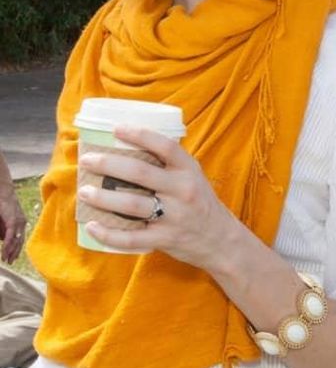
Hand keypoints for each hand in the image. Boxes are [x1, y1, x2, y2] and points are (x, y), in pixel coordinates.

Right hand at [0, 185, 26, 263]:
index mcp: (21, 223)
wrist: (3, 192)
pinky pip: (11, 235)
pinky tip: (5, 251)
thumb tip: (4, 240)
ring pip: (15, 240)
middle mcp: (22, 223)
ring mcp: (19, 222)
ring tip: (6, 259)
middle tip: (10, 262)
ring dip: (10, 251)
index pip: (20, 239)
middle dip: (14, 253)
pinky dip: (8, 245)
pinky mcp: (14, 220)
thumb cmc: (2, 205)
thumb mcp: (2, 221)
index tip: (12, 258)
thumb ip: (3, 230)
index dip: (16, 249)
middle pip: (19, 241)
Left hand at [78, 125, 243, 269]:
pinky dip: (108, 233)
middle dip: (108, 164)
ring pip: (132, 204)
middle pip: (140, 173)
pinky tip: (92, 226)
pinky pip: (132, 238)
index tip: (116, 129)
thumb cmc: (199, 202)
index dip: (140, 135)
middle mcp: (183, 190)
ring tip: (84, 191)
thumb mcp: (192, 176)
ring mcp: (174, 216)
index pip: (165, 146)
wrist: (219, 238)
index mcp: (189, 170)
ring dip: (103, 197)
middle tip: (87, 160)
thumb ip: (168, 164)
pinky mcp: (165, 239)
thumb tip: (128, 146)